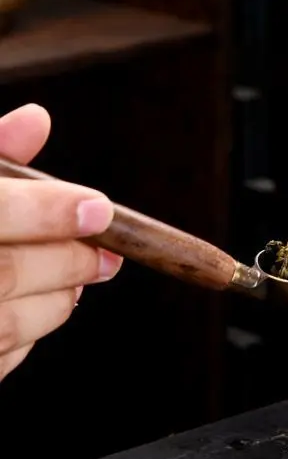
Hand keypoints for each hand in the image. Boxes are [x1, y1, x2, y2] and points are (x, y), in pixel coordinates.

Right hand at [0, 104, 122, 381]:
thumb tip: (36, 121)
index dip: (49, 212)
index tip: (99, 208)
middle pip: (4, 273)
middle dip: (69, 262)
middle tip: (106, 252)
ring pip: (3, 325)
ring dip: (57, 302)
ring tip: (79, 279)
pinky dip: (24, 338)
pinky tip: (37, 310)